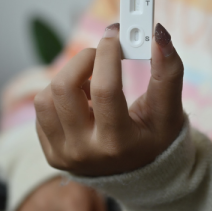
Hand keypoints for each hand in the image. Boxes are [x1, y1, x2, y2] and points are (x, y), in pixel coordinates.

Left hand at [34, 22, 184, 176]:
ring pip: (45, 98)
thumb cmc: (154, 139)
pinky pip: (42, 110)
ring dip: (67, 79)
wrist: (136, 176)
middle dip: (82, 60)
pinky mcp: (50, 151)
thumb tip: (160, 34)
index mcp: (117, 143)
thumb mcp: (169, 112)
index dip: (107, 55)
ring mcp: (62, 153)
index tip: (114, 36)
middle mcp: (84, 151)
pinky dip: (59, 96)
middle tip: (100, 54)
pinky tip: (82, 102)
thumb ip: (168, 74)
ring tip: (90, 83)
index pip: (104, 90)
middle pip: (64, 89)